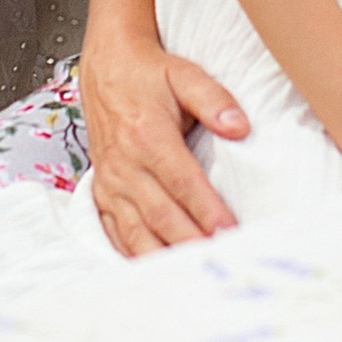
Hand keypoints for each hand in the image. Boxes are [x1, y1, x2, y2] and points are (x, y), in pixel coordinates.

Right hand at [79, 35, 245, 252]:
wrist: (106, 67)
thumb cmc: (147, 74)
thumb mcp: (184, 74)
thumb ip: (213, 98)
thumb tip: (239, 126)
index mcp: (147, 135)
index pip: (182, 181)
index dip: (207, 209)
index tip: (230, 230)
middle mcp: (124, 164)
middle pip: (161, 214)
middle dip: (191, 241)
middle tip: (220, 260)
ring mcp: (110, 183)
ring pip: (137, 231)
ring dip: (164, 255)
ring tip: (192, 274)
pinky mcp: (102, 194)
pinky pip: (115, 232)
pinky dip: (135, 254)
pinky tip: (155, 268)